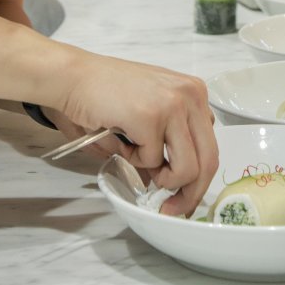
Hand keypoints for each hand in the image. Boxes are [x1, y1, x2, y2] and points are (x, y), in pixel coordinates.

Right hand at [52, 52, 218, 216]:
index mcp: (193, 92)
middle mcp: (190, 95)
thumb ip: (171, 139)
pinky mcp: (150, 117)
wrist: (74, 76)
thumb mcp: (152, 109)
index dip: (198, 176)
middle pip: (209, 161)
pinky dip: (132, 159)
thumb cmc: (107, 92)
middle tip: (171, 208)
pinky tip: (119, 137)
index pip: (210, 145)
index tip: (182, 193)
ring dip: (160, 178)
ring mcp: (172, 105)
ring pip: (186, 169)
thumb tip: (177, 181)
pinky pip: (151, 162)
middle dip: (190, 193)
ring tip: (135, 157)